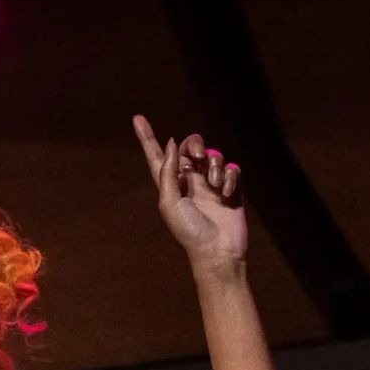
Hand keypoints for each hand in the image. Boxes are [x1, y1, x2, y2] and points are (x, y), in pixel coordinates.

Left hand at [132, 117, 246, 268]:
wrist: (217, 251)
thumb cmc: (189, 231)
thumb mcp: (169, 202)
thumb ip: (168, 171)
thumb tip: (171, 144)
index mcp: (171, 185)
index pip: (157, 157)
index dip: (147, 138)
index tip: (138, 119)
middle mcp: (191, 181)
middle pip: (190, 148)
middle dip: (195, 144)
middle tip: (199, 155)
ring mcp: (212, 185)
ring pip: (213, 155)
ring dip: (216, 164)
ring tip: (216, 185)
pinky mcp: (231, 190)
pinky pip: (232, 169)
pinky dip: (230, 176)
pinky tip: (227, 192)